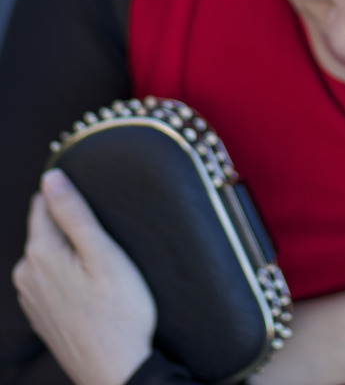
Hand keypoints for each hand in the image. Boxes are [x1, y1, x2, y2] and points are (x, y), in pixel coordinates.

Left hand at [12, 169, 156, 384]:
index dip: (70, 200)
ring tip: (101, 271)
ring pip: (48, 255)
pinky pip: (50, 279)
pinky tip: (92, 291)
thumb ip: (74, 213)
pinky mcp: (39, 314)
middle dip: (71, 228)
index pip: (43, 202)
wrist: (116, 372)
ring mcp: (30, 297)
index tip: (94, 214)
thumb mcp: (104, 253)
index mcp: (40, 253)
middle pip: (45, 229)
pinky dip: (68, 277)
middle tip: (105, 248)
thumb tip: (51, 178)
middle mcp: (26, 273)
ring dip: (70, 253)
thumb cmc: (119, 313)